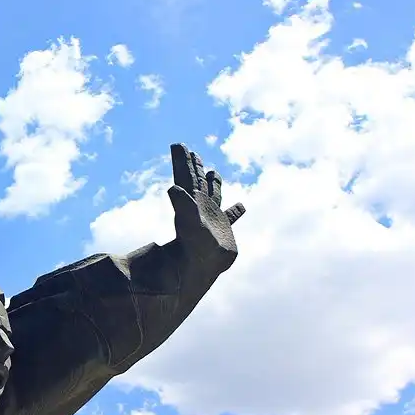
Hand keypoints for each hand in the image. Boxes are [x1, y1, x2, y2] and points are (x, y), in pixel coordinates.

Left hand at [167, 144, 245, 272]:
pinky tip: (241, 207)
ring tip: (214, 173)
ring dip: (214, 183)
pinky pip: (231, 217)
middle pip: (197, 181)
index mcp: (192, 201)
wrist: (204, 270)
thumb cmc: (195, 248)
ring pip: (214, 195)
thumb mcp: (189, 223)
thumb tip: (172, 188)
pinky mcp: (224, 229)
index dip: (181, 161)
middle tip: (189, 151)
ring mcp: (213, 217)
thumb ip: (182, 205)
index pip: (186, 176)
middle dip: (194, 166)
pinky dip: (236, 212)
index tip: (177, 144)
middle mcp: (201, 207)